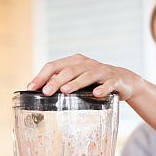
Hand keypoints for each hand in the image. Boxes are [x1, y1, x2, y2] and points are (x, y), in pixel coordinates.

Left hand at [27, 54, 143, 100]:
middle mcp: (87, 64)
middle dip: (55, 81)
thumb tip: (40, 92)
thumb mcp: (78, 79)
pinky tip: (96, 94)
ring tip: (65, 91)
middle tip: (46, 92)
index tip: (31, 88)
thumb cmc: (95, 82)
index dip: (41, 76)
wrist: (124, 81)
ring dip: (75, 83)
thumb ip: (62, 83)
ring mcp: (101, 71)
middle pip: (68, 70)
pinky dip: (102, 88)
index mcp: (75, 62)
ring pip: (86, 75)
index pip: (54, 66)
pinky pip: (108, 84)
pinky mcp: (114, 80)